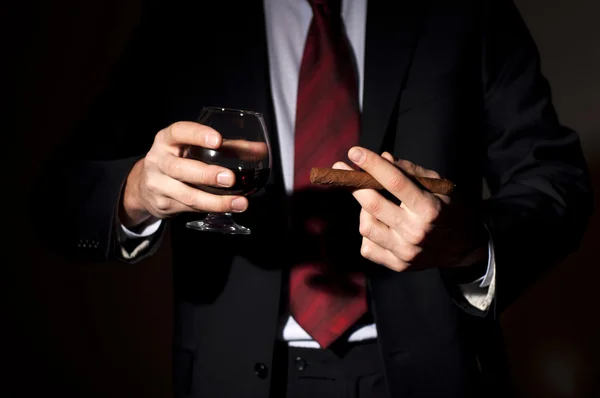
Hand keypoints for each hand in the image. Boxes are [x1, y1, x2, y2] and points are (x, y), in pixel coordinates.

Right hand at [119, 121, 248, 227]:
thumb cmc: (179, 159)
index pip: (178, 132)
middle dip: (206, 175)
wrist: (145, 185)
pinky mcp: (164, 204)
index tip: (217, 139)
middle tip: (229, 178)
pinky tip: (229, 207)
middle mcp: (158, 161)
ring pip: (187, 195)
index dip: (197, 134)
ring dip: (216, 201)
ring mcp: (158, 184)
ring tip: (239, 202)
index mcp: (166, 140)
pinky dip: (212, 209)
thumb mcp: (195, 148)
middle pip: (180, 168)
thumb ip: (229, 147)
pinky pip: (190, 208)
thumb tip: (261, 150)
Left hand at [334, 147, 487, 271]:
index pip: (394, 182)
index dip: (372, 164)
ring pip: (366, 226)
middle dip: (353, 184)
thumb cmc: (449, 208)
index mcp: (429, 209)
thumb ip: (410, 172)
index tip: (354, 152)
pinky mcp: (398, 265)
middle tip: (340, 169)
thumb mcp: (439, 186)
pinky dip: (368, 233)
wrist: (464, 247)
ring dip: (363, 210)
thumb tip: (383, 158)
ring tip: (372, 203)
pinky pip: (367, 247)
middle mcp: (416, 232)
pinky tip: (379, 225)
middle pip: (373, 205)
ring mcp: (406, 252)